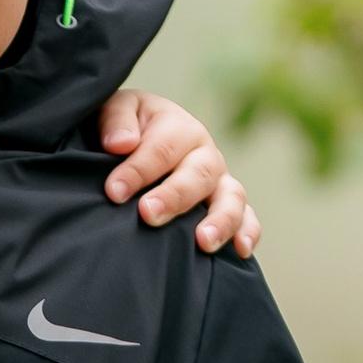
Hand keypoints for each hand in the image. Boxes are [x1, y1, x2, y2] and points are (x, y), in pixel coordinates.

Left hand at [98, 91, 259, 256]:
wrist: (138, 140)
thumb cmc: (125, 129)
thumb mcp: (115, 111)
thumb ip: (116, 121)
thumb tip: (120, 143)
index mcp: (178, 128)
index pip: (161, 149)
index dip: (138, 170)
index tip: (114, 191)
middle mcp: (204, 154)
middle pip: (197, 174)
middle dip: (174, 196)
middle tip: (148, 213)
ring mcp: (218, 181)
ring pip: (230, 197)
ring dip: (220, 220)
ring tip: (203, 242)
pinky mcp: (227, 205)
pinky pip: (246, 218)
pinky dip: (248, 233)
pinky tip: (241, 251)